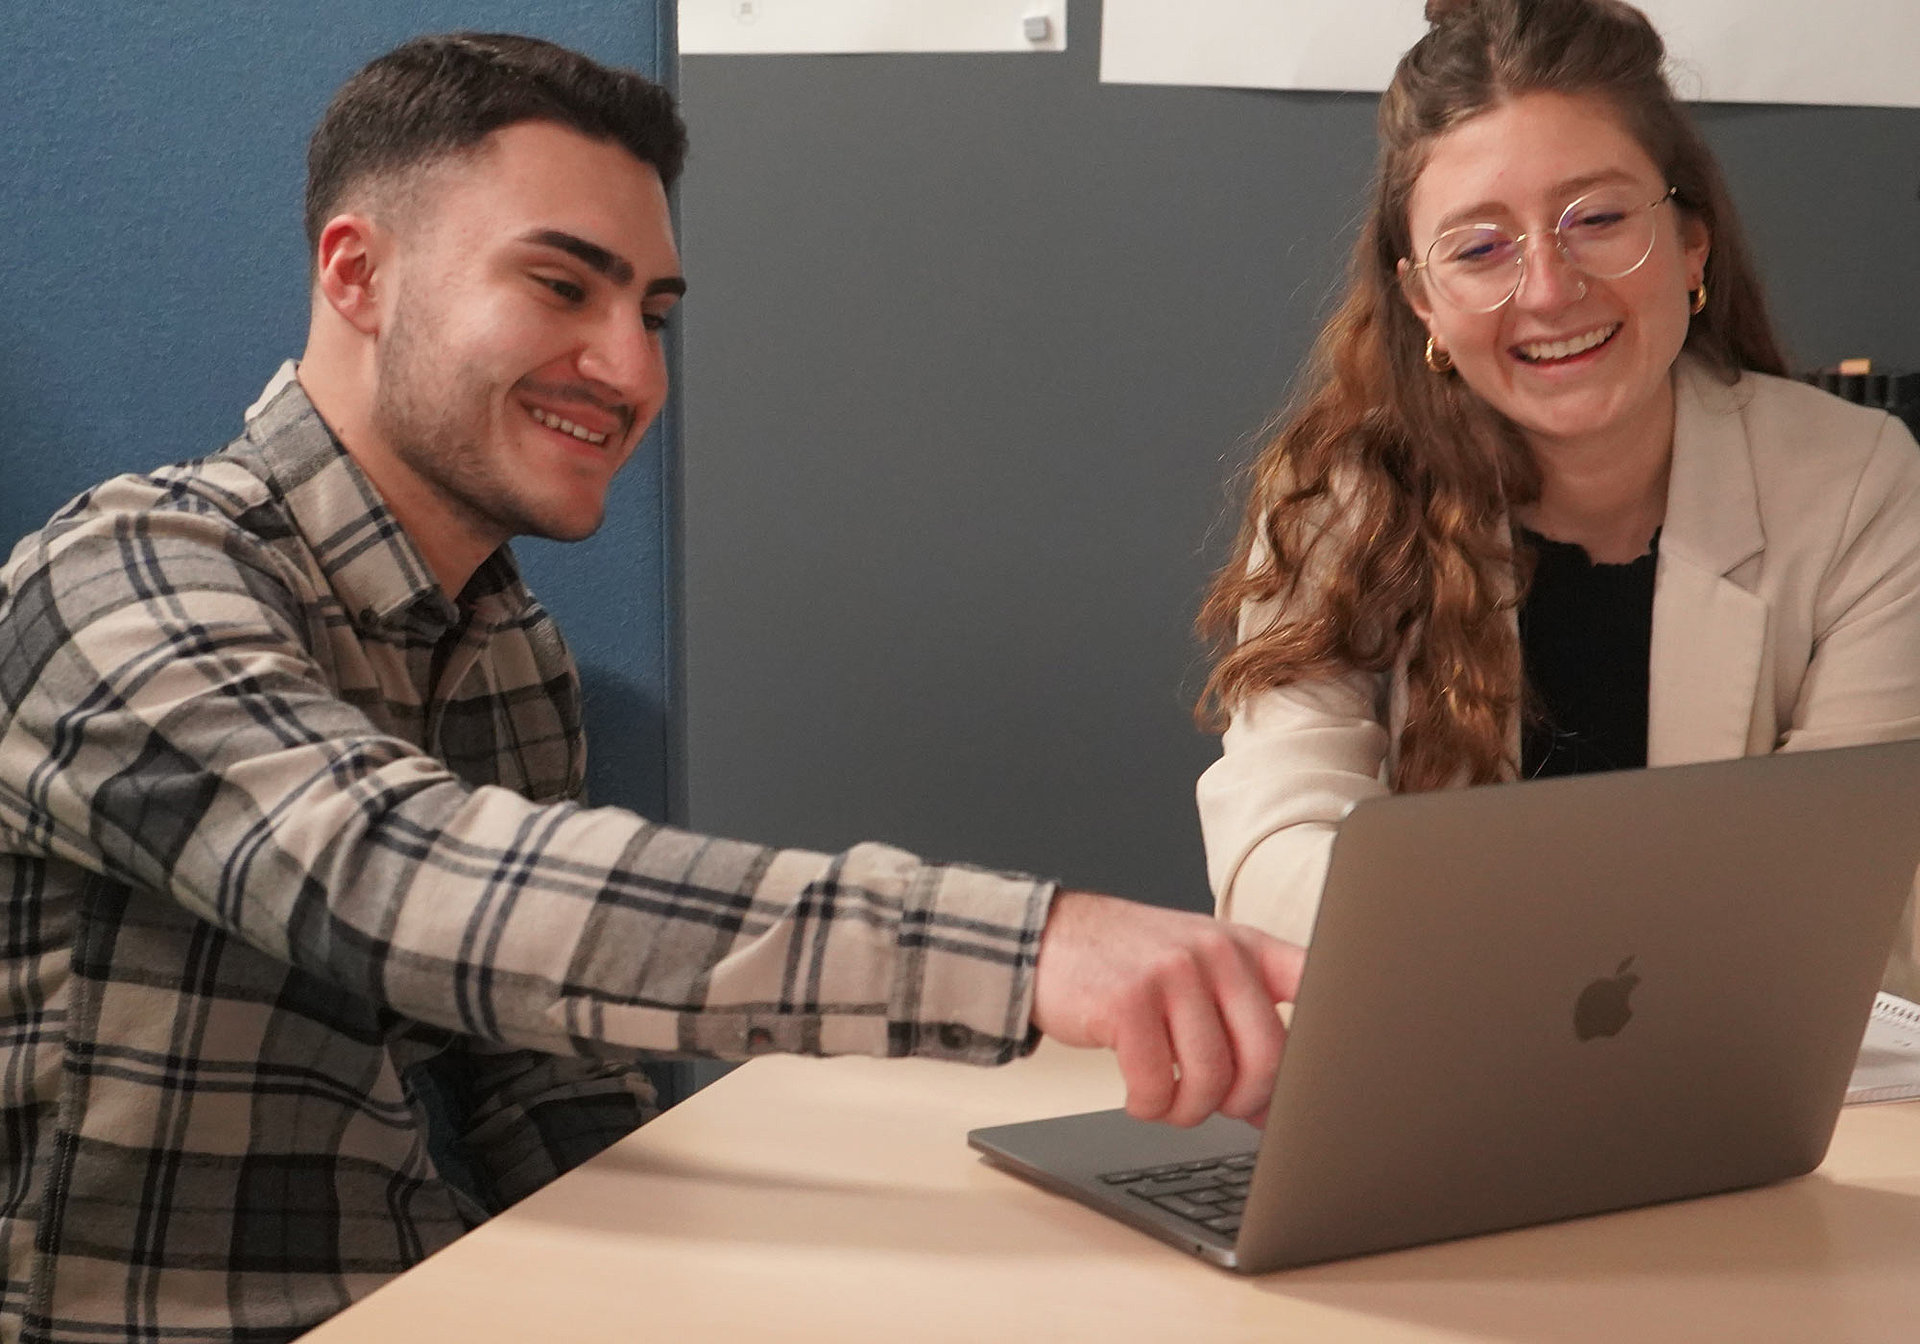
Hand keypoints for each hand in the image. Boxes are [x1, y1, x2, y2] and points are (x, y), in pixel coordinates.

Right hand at [1028, 890, 1304, 1127]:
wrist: (1049, 938)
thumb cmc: (1130, 964)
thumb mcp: (1198, 971)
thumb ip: (1241, 1025)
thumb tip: (1274, 1108)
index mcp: (1245, 946)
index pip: (1317, 983)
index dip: (1334, 1037)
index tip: (1331, 1082)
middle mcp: (1216, 953)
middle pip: (1268, 1058)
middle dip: (1247, 1102)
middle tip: (1221, 1106)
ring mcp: (1172, 973)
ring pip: (1213, 1080)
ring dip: (1190, 1111)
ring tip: (1171, 1101)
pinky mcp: (1127, 1001)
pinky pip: (1157, 1086)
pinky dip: (1149, 1107)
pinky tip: (1139, 1095)